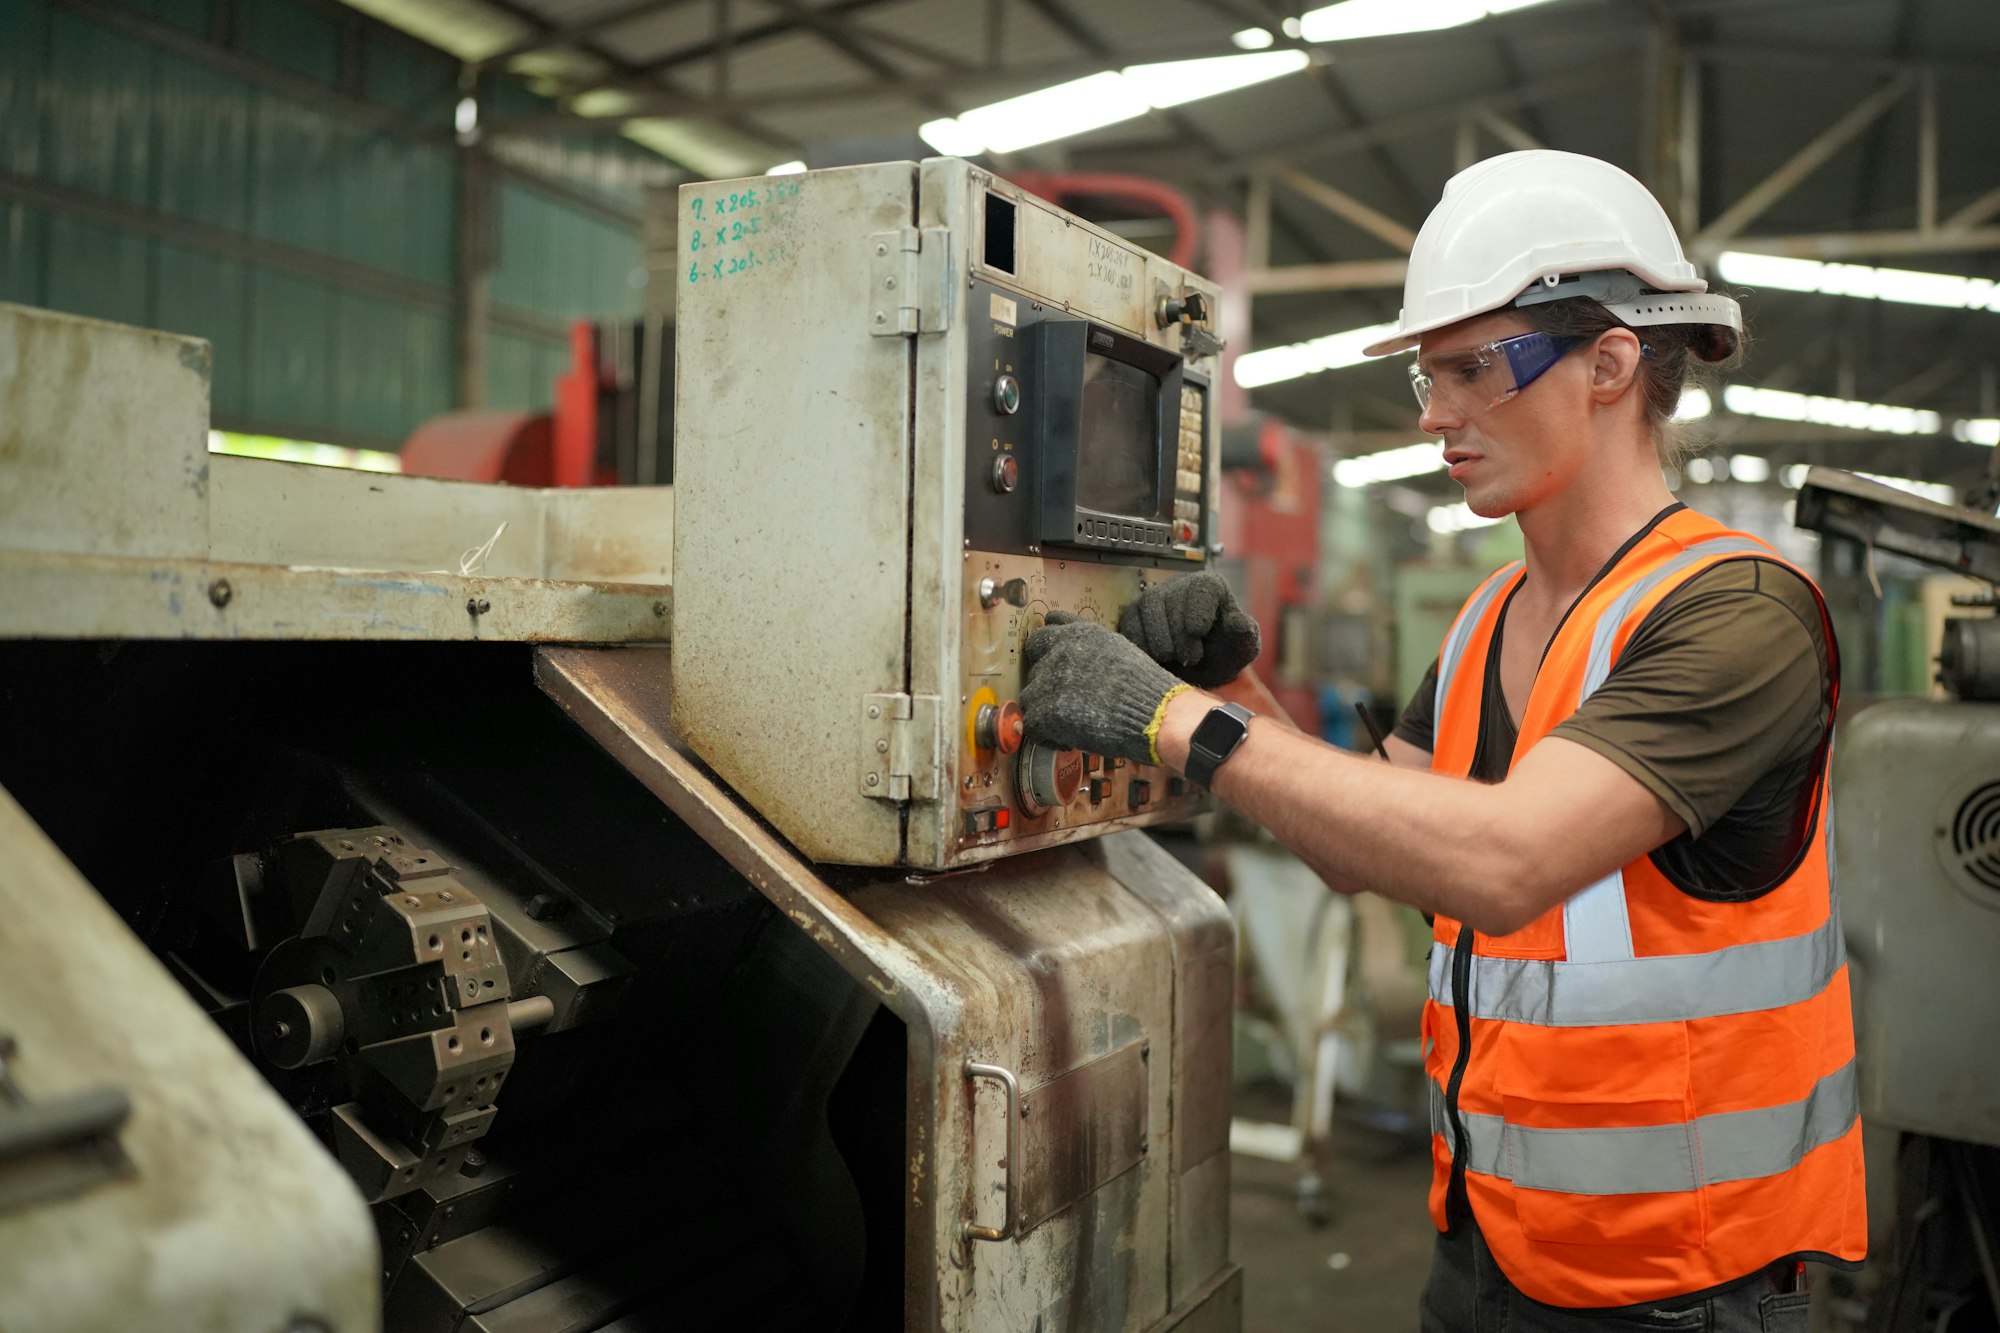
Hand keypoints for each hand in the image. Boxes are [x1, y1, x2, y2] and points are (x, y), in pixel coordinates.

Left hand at [1020, 612, 1185, 765]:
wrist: (1156, 714)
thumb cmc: (1146, 687)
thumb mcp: (1119, 650)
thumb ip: (1092, 647)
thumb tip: (1078, 655)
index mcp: (1079, 633)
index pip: (1045, 633)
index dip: (1046, 650)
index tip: (1052, 665)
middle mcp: (1059, 650)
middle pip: (1033, 662)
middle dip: (1043, 679)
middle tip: (1060, 698)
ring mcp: (1050, 680)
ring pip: (1030, 697)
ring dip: (1045, 710)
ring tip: (1068, 723)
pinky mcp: (1047, 711)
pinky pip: (1033, 725)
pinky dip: (1048, 736)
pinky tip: (1067, 740)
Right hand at [1118, 572, 1260, 687]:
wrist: (1203, 670)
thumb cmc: (1224, 653)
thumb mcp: (1243, 647)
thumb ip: (1245, 634)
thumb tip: (1239, 622)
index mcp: (1211, 587)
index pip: (1201, 587)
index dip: (1198, 609)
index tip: (1199, 632)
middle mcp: (1180, 586)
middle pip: (1170, 597)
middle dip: (1178, 632)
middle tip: (1190, 658)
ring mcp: (1156, 600)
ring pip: (1147, 606)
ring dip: (1157, 636)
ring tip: (1171, 658)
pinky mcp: (1136, 616)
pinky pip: (1129, 623)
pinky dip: (1140, 643)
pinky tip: (1154, 659)